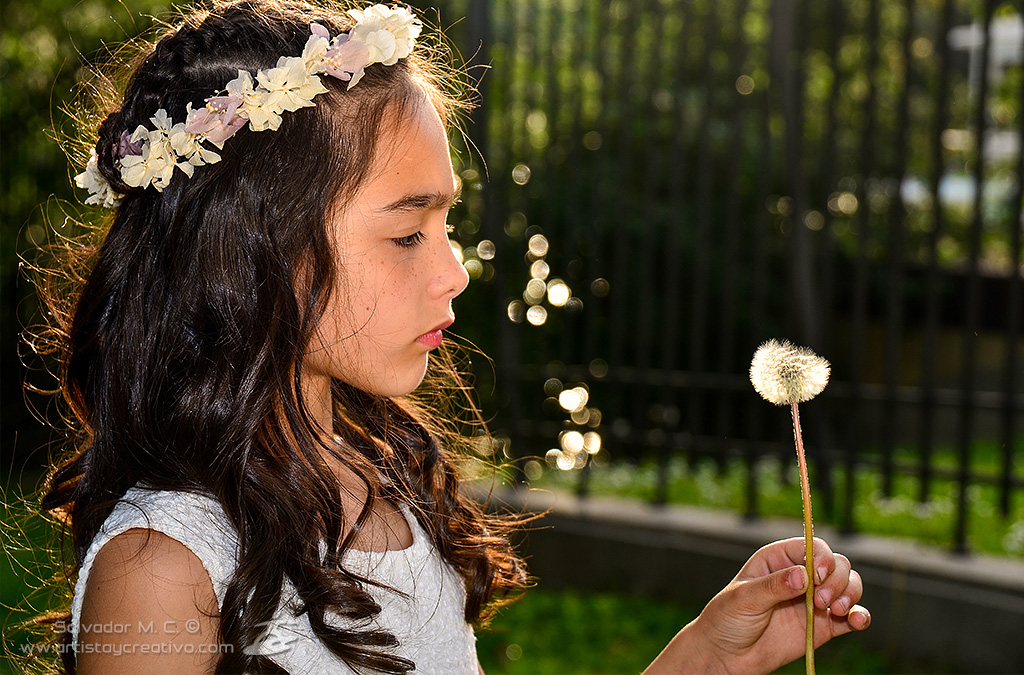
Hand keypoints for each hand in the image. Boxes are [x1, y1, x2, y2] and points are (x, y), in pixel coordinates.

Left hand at [644, 537, 869, 674]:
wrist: (726, 655)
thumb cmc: (727, 619)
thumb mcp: (744, 598)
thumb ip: (773, 586)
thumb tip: (803, 575)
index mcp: (778, 559)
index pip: (812, 547)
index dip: (822, 557)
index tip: (819, 576)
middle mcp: (800, 576)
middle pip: (837, 565)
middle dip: (837, 579)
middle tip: (821, 601)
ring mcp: (813, 601)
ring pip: (848, 587)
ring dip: (850, 594)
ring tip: (834, 610)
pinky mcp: (822, 626)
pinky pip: (850, 617)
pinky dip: (860, 616)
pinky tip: (857, 620)